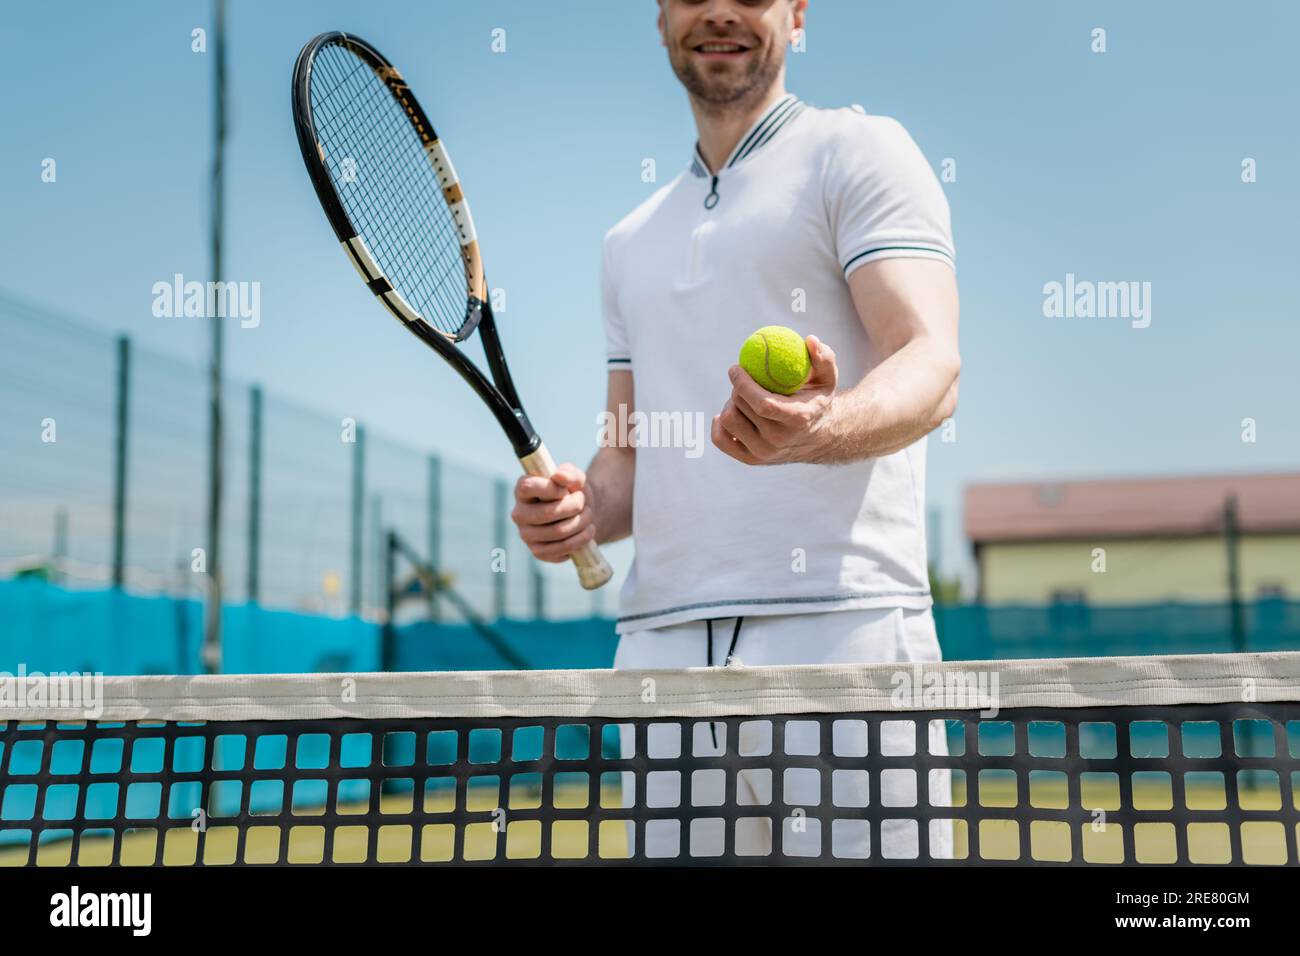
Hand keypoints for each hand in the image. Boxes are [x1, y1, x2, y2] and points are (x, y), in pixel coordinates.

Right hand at [511, 463, 599, 562]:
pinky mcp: (538, 551)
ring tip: (588, 515)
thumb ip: (570, 473)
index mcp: (522, 490)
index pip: (528, 487)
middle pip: (547, 512)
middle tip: (583, 503)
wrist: (582, 515)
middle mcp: (519, 513)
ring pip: (558, 532)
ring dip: (581, 523)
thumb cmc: (574, 492)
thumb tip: (559, 476)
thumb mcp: (576, 478)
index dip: (551, 488)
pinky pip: (561, 549)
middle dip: (574, 507)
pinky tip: (586, 531)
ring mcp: (526, 535)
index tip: (566, 490)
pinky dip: (580, 539)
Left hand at [712, 334, 838, 464]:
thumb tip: (810, 340)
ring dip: (731, 403)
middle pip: (742, 407)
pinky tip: (730, 412)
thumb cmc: (817, 400)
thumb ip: (824, 358)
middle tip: (743, 378)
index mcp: (797, 419)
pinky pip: (720, 439)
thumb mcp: (827, 379)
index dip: (743, 384)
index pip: (763, 404)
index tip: (735, 367)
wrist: (817, 438)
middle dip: (737, 388)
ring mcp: (763, 453)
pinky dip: (719, 423)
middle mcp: (779, 440)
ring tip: (743, 397)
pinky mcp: (750, 460)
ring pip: (729, 420)